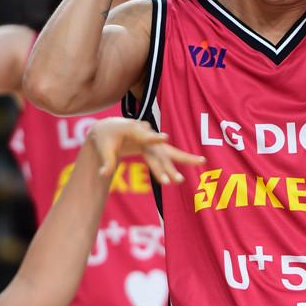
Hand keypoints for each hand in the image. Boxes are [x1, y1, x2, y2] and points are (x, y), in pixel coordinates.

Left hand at [89, 117, 204, 184]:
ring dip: (184, 160)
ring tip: (202, 162)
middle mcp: (146, 134)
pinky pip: (168, 155)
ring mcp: (152, 141)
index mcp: (132, 130)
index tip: (165, 138)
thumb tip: (102, 175)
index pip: (144, 135)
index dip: (153, 137)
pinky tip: (199, 163)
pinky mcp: (155, 147)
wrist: (110, 128)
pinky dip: (181, 161)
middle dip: (170, 163)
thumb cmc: (105, 138)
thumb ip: (106, 162)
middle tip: (179, 176)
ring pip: (169, 152)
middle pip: (161, 148)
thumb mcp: (102, 149)